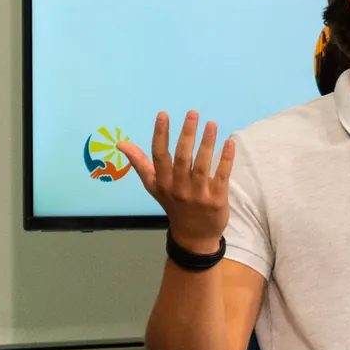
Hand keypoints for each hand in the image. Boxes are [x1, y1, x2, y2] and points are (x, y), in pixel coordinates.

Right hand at [119, 111, 234, 250]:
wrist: (194, 236)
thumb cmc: (173, 204)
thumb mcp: (154, 186)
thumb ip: (140, 163)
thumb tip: (121, 143)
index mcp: (162, 183)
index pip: (159, 156)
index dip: (160, 135)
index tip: (163, 114)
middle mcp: (178, 189)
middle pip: (182, 158)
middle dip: (187, 134)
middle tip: (193, 113)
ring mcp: (198, 195)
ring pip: (202, 166)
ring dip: (207, 143)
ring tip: (211, 123)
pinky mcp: (216, 200)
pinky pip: (222, 176)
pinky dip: (226, 159)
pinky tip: (229, 142)